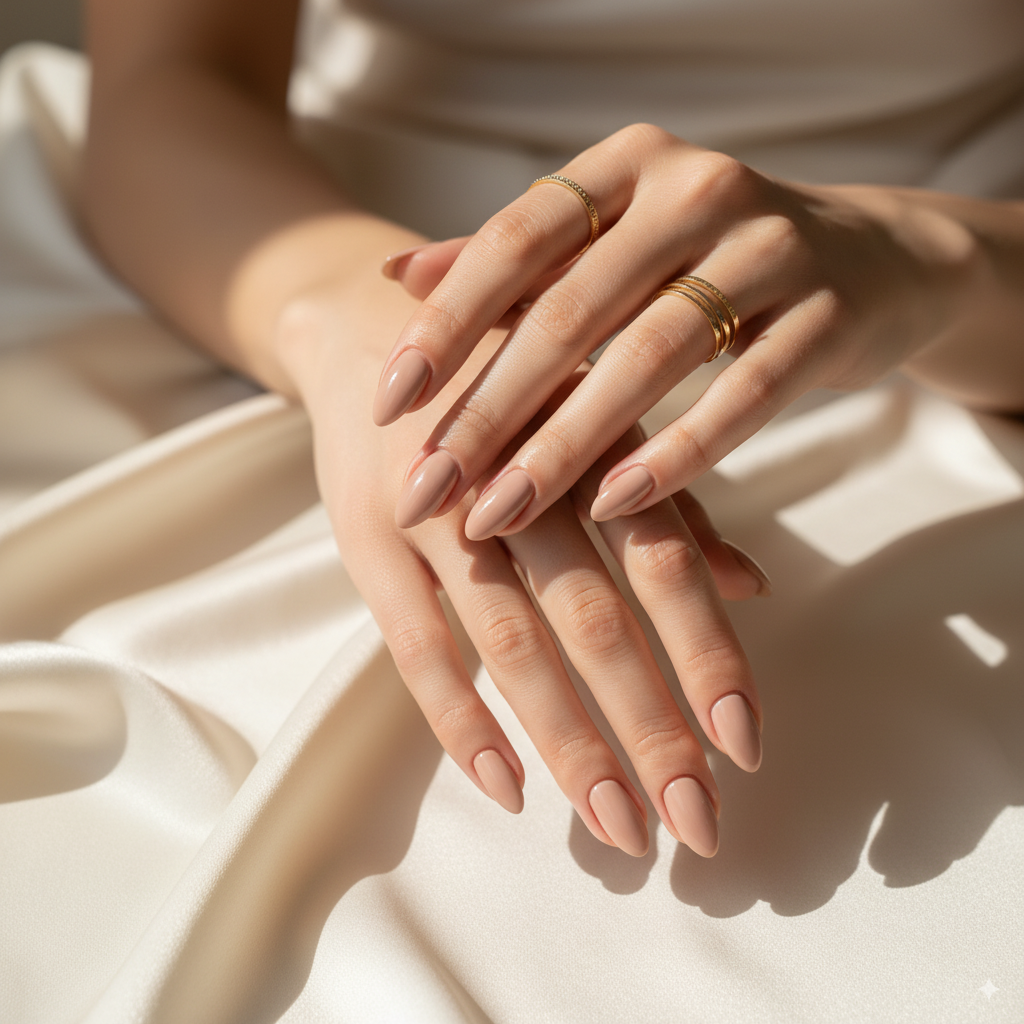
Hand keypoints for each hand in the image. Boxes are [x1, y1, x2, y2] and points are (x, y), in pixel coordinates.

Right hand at [278, 279, 766, 857]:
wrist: (373, 334)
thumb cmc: (509, 388)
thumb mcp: (594, 420)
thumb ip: (669, 501)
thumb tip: (756, 583)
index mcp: (591, 444)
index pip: (664, 561)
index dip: (706, 652)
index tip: (746, 749)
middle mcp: (520, 479)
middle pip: (594, 617)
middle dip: (650, 727)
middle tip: (698, 825)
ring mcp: (436, 511)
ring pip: (512, 642)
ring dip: (570, 741)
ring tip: (619, 828)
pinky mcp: (368, 540)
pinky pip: (417, 645)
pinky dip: (460, 720)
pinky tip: (507, 790)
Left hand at [373, 123, 978, 536]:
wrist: (869, 258)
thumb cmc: (707, 260)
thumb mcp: (609, 242)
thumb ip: (512, 258)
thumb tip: (396, 272)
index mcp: (626, 166)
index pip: (515, 240)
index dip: (446, 323)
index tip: (388, 402)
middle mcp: (695, 188)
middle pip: (571, 308)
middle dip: (489, 408)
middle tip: (427, 488)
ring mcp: (770, 245)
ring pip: (651, 354)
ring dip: (568, 445)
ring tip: (501, 513)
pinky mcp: (829, 312)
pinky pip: (746, 391)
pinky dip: (680, 452)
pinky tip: (616, 503)